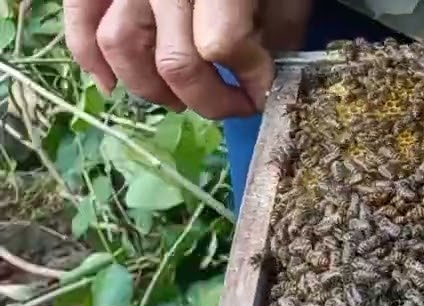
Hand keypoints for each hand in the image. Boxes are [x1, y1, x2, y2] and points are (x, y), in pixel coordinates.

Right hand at [64, 0, 311, 118]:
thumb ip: (281, 22)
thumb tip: (266, 70)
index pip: (222, 45)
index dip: (249, 78)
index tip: (263, 88)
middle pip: (175, 62)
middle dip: (207, 99)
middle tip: (229, 105)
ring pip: (122, 48)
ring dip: (151, 89)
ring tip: (179, 100)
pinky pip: (79, 20)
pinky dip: (89, 59)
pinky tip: (112, 86)